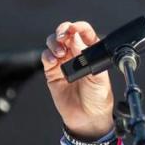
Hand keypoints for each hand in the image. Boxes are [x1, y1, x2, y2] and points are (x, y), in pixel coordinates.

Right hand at [42, 21, 114, 138]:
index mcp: (91, 52)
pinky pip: (46, 57)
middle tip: (63, 36)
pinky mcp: (53, 72)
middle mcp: (76, 54)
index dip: (78, 27)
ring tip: (60, 52)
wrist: (88, 118)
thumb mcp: (98, 76)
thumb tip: (76, 38)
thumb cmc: (98, 97)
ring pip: (54, 43)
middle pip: (65, 33)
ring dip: (54, 42)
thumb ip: (86, 57)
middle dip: (62, 30)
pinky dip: (47, 55)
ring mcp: (63, 62)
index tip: (74, 28)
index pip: (83, 32)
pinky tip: (53, 61)